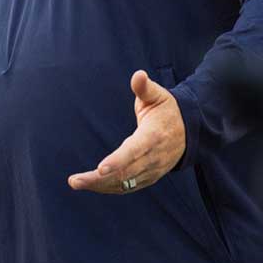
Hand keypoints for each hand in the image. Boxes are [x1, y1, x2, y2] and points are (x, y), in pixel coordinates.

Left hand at [67, 70, 185, 193]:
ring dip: (100, 186)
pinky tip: (91, 185)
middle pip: (125, 173)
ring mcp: (152, 170)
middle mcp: (153, 158)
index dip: (118, 160)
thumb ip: (145, 88)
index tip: (100, 168)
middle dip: (99, 179)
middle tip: (74, 181)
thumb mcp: (159, 95)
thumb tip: (138, 75)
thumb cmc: (167, 110)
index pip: (135, 151)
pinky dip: (109, 188)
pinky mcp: (149, 177)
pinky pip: (128, 187)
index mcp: (153, 136)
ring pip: (124, 183)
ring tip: (76, 183)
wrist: (189, 132)